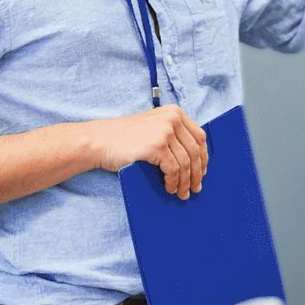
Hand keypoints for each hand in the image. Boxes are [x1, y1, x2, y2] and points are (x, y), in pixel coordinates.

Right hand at [86, 105, 207, 197]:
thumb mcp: (153, 127)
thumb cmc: (124, 138)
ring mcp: (165, 131)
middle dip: (196, 173)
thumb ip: (172, 134)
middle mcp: (172, 118)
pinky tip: (169, 188)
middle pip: (195, 151)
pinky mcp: (157, 146)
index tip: (202, 171)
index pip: (199, 137)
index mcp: (174, 112)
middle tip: (195, 187)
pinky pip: (173, 169)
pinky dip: (173, 182)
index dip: (203, 157)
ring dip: (185, 182)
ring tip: (182, 193)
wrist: (100, 140)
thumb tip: (194, 158)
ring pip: (185, 163)